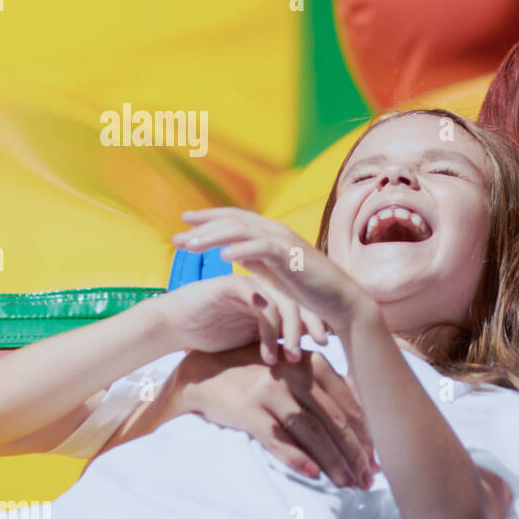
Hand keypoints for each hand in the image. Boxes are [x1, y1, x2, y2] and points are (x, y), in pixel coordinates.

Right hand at [111, 344, 375, 488]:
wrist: (205, 373)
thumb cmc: (261, 375)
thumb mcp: (297, 372)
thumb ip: (328, 390)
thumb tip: (367, 428)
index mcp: (313, 362)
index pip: (349, 405)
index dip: (366, 436)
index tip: (378, 461)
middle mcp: (294, 373)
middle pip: (334, 420)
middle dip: (355, 453)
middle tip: (368, 479)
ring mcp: (270, 391)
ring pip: (311, 431)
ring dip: (333, 461)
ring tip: (347, 483)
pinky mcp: (247, 410)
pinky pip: (276, 438)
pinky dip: (296, 457)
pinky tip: (314, 474)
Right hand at [150, 273, 327, 363]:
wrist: (174, 325)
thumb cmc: (213, 335)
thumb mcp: (252, 342)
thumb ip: (276, 343)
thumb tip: (308, 365)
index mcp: (272, 299)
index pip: (303, 307)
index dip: (317, 325)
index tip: (326, 348)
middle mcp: (264, 289)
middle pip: (299, 303)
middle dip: (310, 328)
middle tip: (314, 351)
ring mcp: (249, 285)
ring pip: (282, 303)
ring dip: (287, 333)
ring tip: (286, 358)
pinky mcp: (232, 285)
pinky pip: (259, 300)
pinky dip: (267, 326)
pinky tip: (267, 350)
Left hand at [173, 208, 369, 330]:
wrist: (342, 301)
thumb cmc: (311, 289)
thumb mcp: (277, 272)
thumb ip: (256, 259)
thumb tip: (233, 251)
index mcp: (272, 233)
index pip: (234, 218)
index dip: (208, 218)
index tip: (184, 221)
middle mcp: (277, 231)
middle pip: (232, 221)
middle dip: (202, 227)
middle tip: (177, 237)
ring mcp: (285, 242)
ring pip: (242, 231)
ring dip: (213, 236)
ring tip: (190, 245)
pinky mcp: (292, 258)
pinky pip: (263, 249)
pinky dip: (242, 250)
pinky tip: (224, 256)